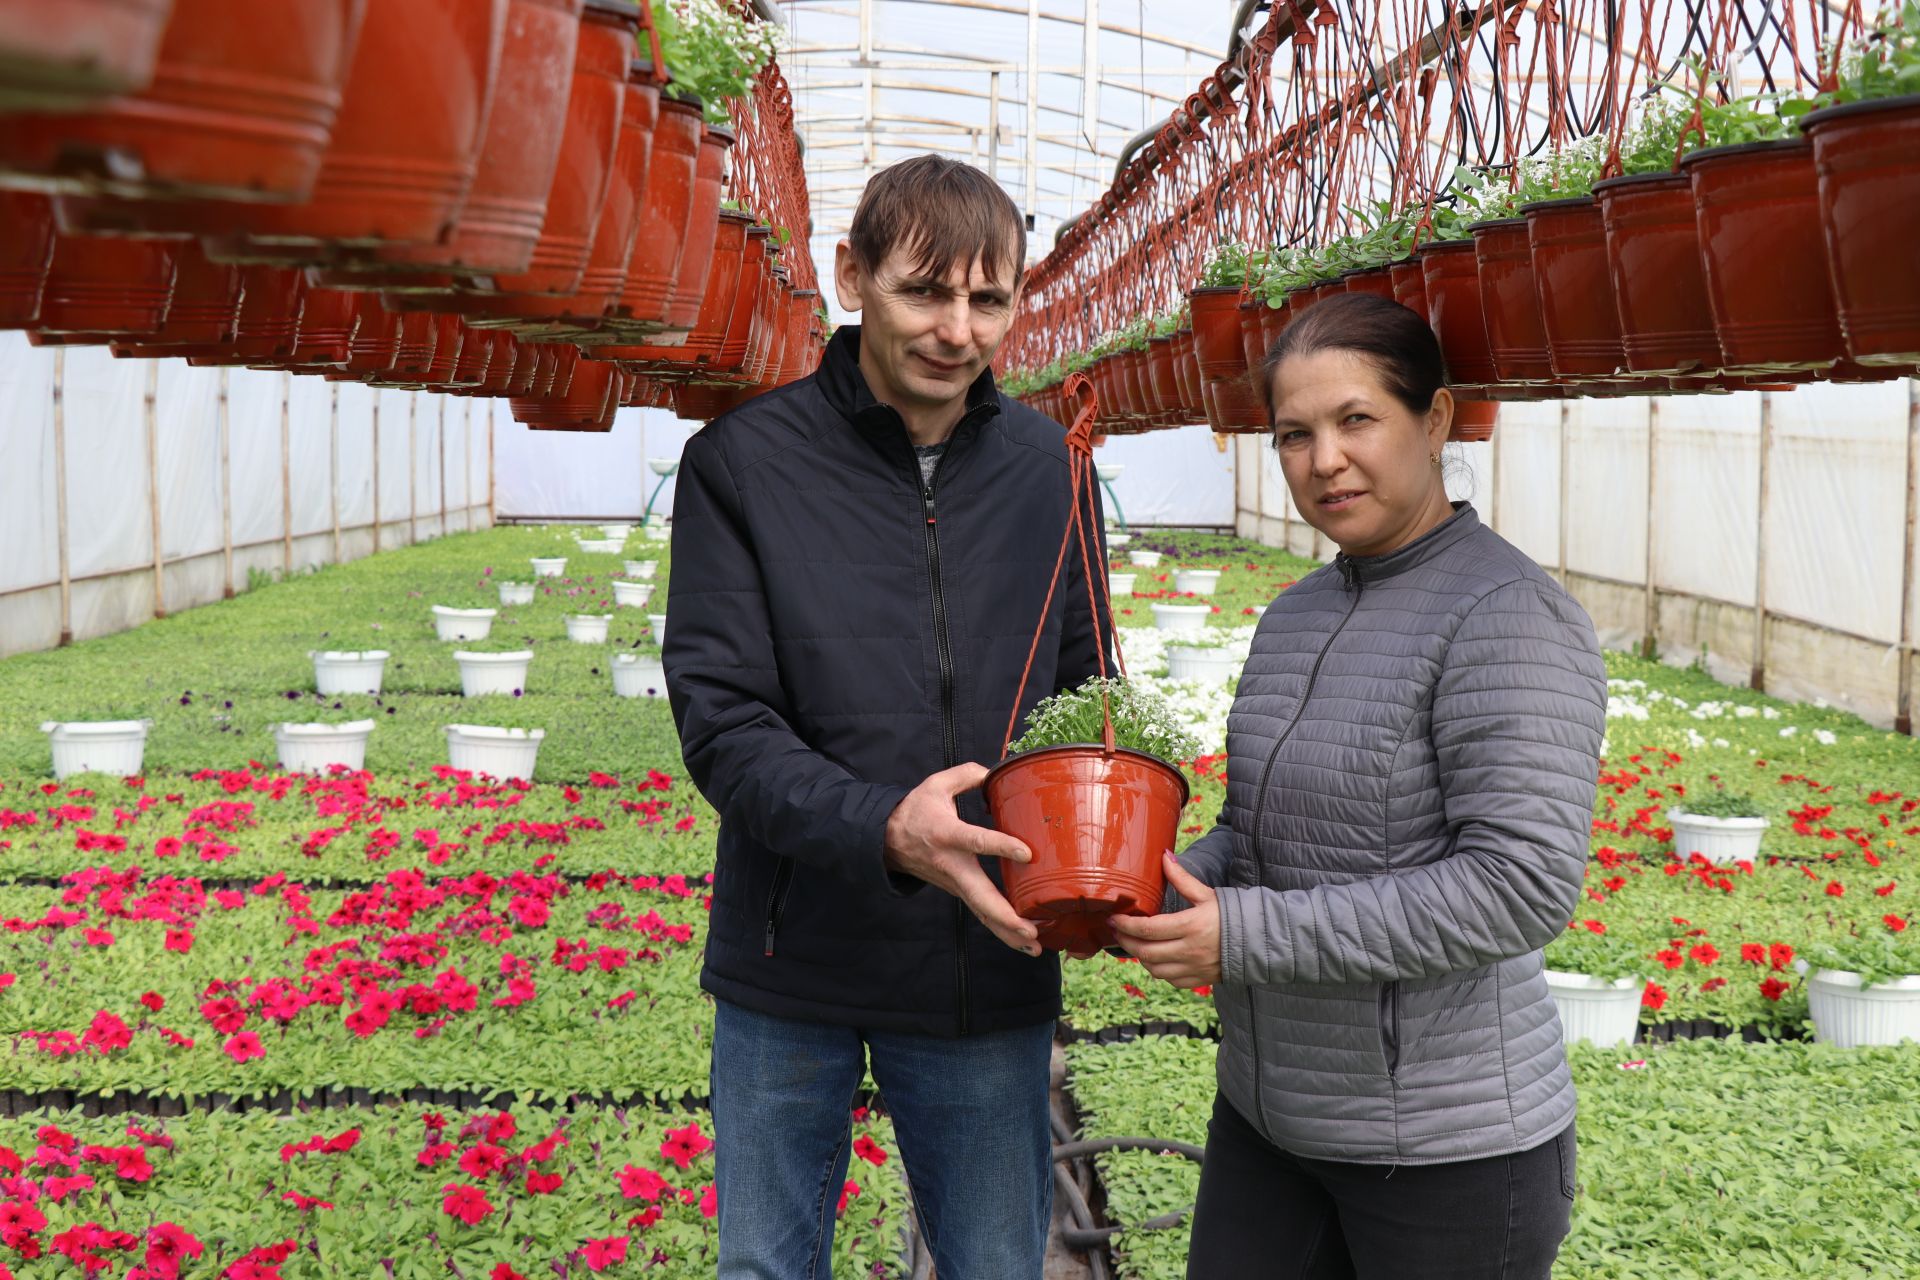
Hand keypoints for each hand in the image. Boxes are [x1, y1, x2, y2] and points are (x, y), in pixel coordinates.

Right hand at [884, 763, 1040, 955]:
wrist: (888, 840)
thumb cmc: (916, 811)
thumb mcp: (936, 784)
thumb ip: (967, 775)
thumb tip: (996, 772)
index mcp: (948, 835)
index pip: (976, 842)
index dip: (1001, 846)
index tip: (1027, 853)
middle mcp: (952, 866)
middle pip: (980, 897)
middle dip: (1006, 916)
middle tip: (1031, 929)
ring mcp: (956, 884)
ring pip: (982, 914)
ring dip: (1007, 933)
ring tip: (1035, 946)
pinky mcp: (960, 892)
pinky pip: (982, 914)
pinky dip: (1002, 930)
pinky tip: (1025, 942)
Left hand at [1108, 853, 1221, 988]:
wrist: (1259, 941)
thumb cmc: (1232, 914)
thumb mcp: (1206, 894)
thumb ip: (1182, 878)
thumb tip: (1164, 857)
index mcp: (1191, 926)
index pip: (1149, 929)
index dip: (1127, 925)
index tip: (1115, 918)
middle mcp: (1190, 950)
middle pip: (1146, 952)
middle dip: (1126, 941)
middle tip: (1116, 931)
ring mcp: (1194, 968)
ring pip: (1154, 969)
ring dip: (1140, 957)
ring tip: (1133, 943)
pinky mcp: (1199, 980)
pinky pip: (1169, 980)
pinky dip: (1157, 970)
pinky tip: (1153, 958)